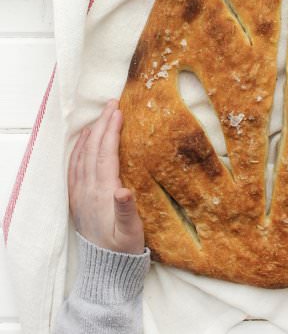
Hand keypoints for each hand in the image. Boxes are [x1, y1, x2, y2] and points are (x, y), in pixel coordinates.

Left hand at [68, 99, 144, 253]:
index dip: (110, 131)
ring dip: (91, 132)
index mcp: (102, 194)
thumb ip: (126, 211)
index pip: (104, 154)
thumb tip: (124, 190)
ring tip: (101, 115)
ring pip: (82, 155)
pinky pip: (74, 166)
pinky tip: (85, 139)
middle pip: (92, 149)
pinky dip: (79, 148)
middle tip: (112, 103)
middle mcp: (87, 189)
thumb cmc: (123, 247)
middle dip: (101, 124)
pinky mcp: (77, 197)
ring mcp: (80, 192)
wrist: (105, 266)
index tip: (118, 111)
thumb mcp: (130, 233)